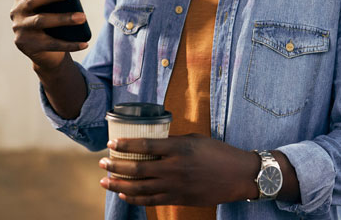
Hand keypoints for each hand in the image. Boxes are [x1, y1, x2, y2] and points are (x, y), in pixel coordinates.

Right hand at [8, 0, 87, 69]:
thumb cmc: (51, 22)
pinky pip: (51, 44)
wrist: (43, 52)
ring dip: (63, 19)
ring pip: (41, 21)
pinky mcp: (27, 46)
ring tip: (82, 17)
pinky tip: (84, 43)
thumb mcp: (51, 8)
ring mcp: (20, 30)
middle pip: (32, 0)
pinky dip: (70, 44)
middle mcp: (16, 12)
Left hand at [98, 134, 259, 205]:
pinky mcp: (179, 198)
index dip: (125, 145)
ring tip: (105, 181)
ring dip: (119, 184)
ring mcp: (176, 186)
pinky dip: (134, 198)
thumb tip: (152, 142)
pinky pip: (151, 201)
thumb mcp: (196, 140)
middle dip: (116, 165)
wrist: (238, 175)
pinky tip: (124, 194)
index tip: (111, 143)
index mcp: (179, 148)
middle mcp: (174, 167)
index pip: (145, 145)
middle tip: (102, 162)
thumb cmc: (219, 153)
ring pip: (140, 188)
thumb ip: (173, 142)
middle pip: (137, 168)